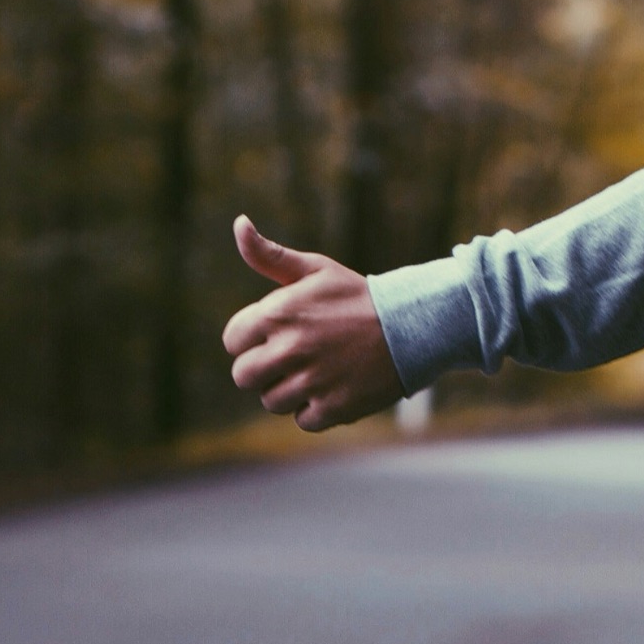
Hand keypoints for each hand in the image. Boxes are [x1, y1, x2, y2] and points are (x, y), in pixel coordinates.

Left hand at [222, 215, 406, 431]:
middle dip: (262, 368)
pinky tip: (334, 387)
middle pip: (243, 376)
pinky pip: (303, 420)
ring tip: (316, 370)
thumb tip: (239, 223)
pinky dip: (315, 409)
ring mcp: (312, 381)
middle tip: (291, 357)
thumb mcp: (314, 269)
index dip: (251, 338)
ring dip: (289, 389)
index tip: (274, 333)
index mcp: (278, 313)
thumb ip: (269, 255)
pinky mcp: (333, 408)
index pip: (232, 340)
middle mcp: (290, 349)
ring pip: (271, 401)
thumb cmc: (356, 296)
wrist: (411, 325)